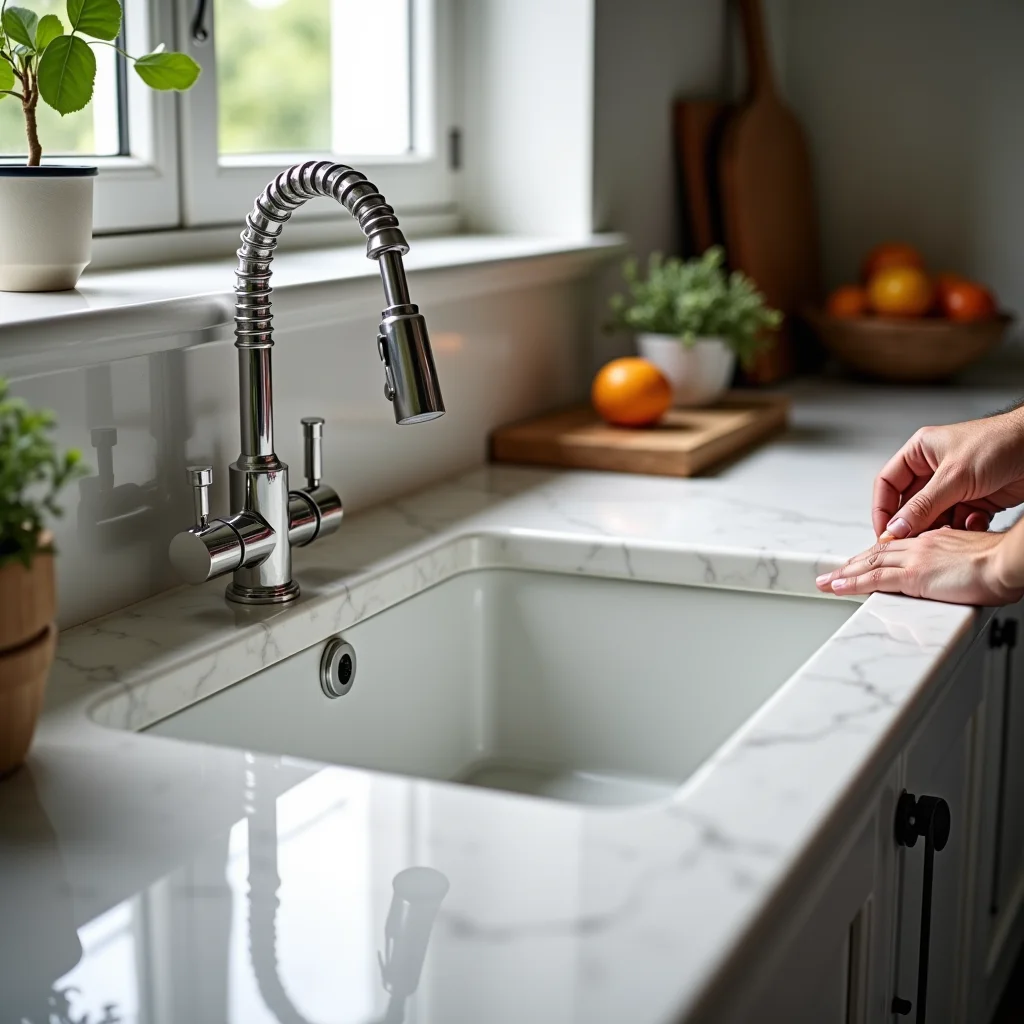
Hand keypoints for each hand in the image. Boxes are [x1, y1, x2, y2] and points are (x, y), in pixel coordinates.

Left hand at [816, 529, 1022, 605]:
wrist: (1009, 562)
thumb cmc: (1004, 561)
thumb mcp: (978, 557)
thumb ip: (960, 561)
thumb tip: (959, 571)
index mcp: (936, 539)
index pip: (897, 547)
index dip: (876, 554)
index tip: (862, 560)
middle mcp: (920, 545)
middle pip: (877, 553)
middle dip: (853, 563)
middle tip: (834, 571)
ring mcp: (915, 559)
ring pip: (869, 564)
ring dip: (844, 574)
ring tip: (825, 581)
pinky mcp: (914, 575)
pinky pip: (874, 579)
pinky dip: (852, 583)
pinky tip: (836, 587)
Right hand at [873, 410, 1023, 539]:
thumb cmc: (1001, 443)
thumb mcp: (954, 476)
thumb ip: (923, 506)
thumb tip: (897, 528)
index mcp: (920, 452)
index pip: (888, 483)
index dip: (882, 509)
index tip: (884, 533)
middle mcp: (935, 469)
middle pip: (910, 504)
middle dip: (913, 524)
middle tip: (911, 543)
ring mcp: (955, 485)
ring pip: (934, 517)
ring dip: (941, 528)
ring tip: (947, 535)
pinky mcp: (975, 499)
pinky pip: (958, 521)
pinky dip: (964, 527)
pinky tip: (974, 522)